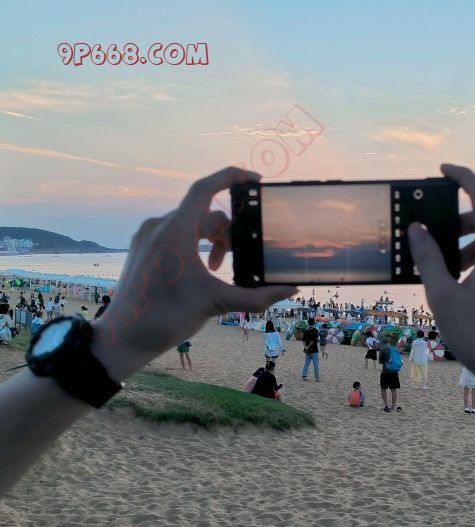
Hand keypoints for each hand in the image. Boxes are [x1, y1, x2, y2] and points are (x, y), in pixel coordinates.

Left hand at [92, 167, 296, 379]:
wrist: (122, 338)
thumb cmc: (165, 319)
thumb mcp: (216, 303)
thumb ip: (257, 296)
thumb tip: (290, 291)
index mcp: (175, 231)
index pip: (205, 188)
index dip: (232, 177)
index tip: (255, 181)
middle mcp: (159, 226)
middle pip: (204, 214)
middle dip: (227, 233)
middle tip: (240, 258)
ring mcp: (148, 236)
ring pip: (190, 225)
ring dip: (211, 241)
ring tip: (217, 270)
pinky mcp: (143, 247)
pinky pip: (175, 234)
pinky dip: (194, 245)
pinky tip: (199, 270)